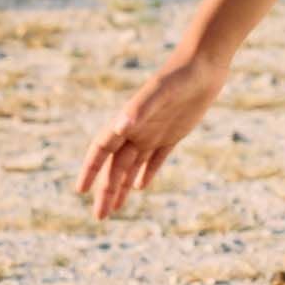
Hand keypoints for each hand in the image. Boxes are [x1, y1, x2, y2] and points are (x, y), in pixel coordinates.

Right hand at [76, 50, 233, 218]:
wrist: (203, 67)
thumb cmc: (179, 77)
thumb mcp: (160, 93)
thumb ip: (139, 109)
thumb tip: (119, 126)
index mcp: (127, 121)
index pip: (101, 150)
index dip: (90, 170)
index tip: (81, 190)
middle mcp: (136, 129)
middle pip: (115, 166)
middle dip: (106, 190)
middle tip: (99, 217)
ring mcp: (153, 133)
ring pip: (132, 166)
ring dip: (121, 187)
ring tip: (113, 209)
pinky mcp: (172, 135)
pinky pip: (155, 159)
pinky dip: (146, 174)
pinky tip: (139, 188)